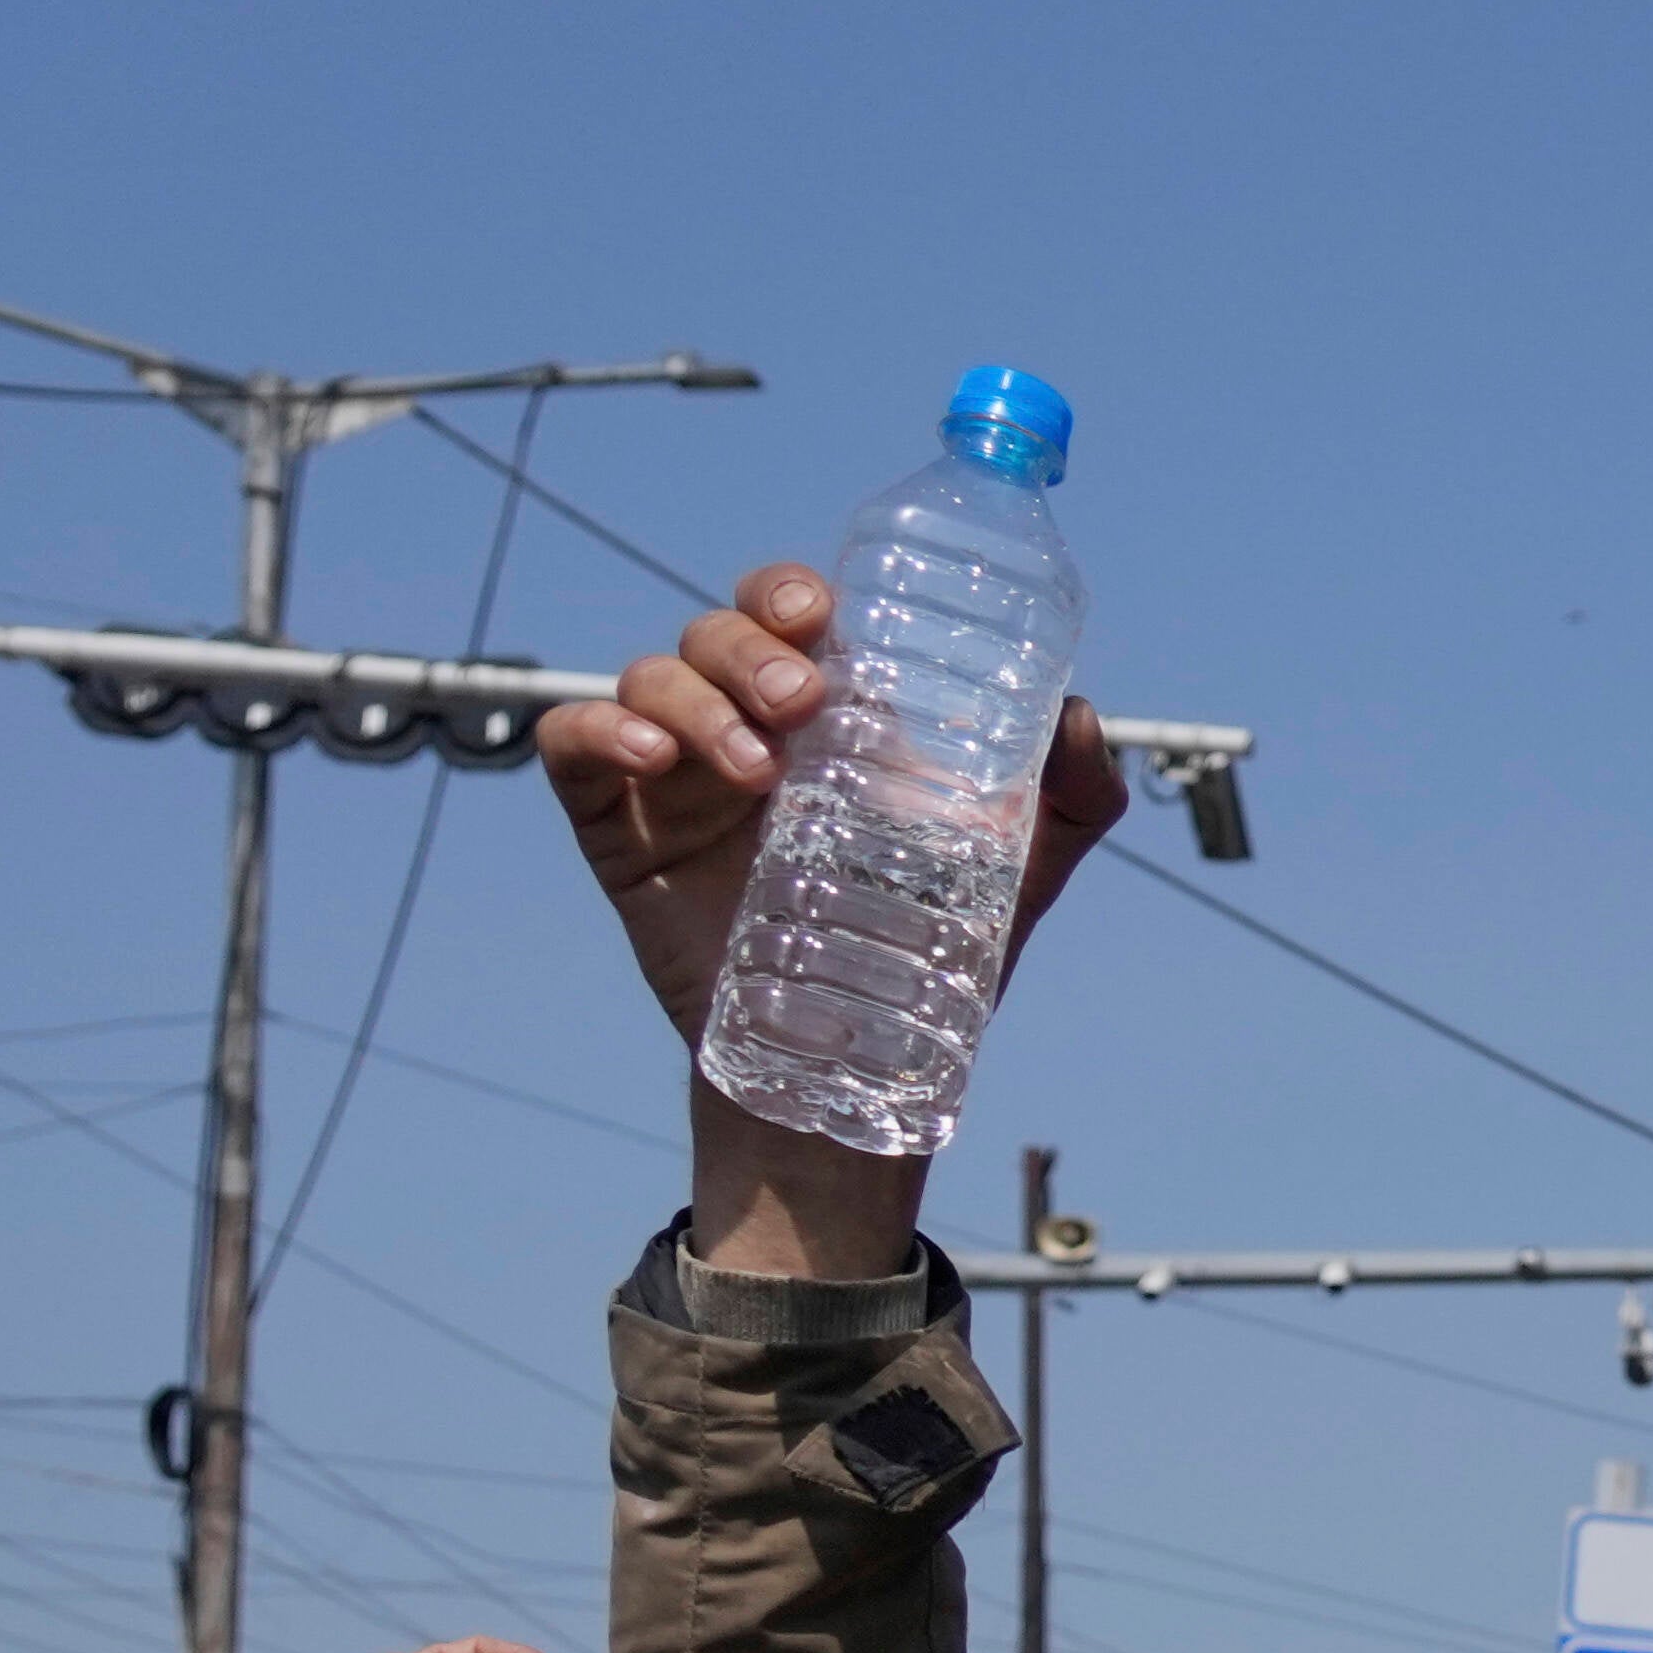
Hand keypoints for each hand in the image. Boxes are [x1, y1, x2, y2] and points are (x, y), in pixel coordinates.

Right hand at [542, 571, 1127, 1266]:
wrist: (846, 1061)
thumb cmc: (924, 947)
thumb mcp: (1022, 868)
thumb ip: (1076, 796)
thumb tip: (1081, 719)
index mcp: (824, 713)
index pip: (789, 612)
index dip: (790, 592)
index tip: (821, 615)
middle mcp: (744, 724)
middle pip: (716, 631)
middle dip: (751, 644)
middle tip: (800, 699)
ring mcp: (674, 771)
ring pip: (652, 676)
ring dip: (697, 700)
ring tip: (757, 771)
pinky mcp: (618, 824)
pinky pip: (571, 741)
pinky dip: (598, 728)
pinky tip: (647, 755)